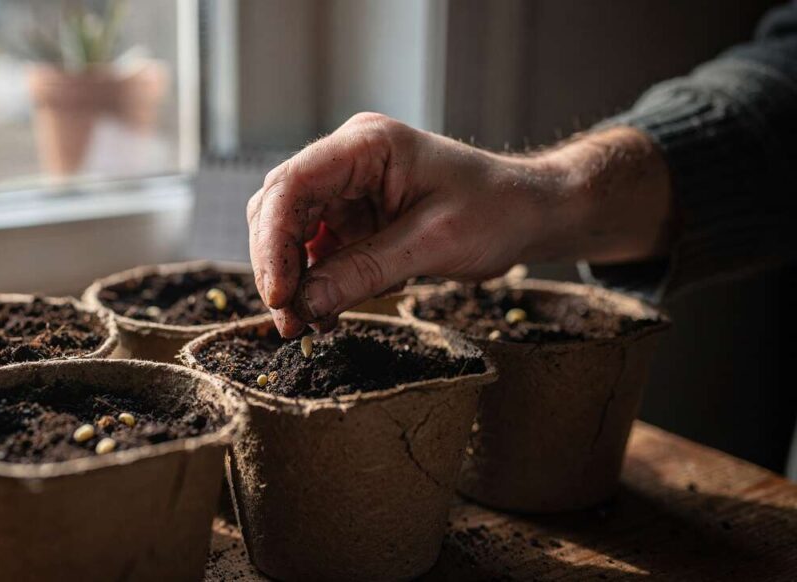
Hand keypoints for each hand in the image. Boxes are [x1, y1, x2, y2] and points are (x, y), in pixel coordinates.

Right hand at [247, 113, 672, 336]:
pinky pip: (315, 252)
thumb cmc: (496, 211)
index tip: (280, 295)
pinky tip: (323, 315)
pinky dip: (314, 284)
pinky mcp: (352, 218)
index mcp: (365, 147)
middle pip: (279, 209)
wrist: (529, 212)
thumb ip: (364, 272)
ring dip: (292, 280)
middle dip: (277, 266)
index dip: (273, 242)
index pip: (292, 186)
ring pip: (289, 233)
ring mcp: (346, 189)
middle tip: (288, 320)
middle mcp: (346, 161)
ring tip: (304, 324)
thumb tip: (302, 306)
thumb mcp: (434, 244)